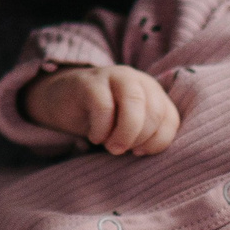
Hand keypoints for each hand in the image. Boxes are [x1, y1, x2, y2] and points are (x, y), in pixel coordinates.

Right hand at [21, 65, 180, 155]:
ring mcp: (114, 76)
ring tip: (111, 147)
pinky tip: (94, 136)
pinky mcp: (90, 82)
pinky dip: (101, 129)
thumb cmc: (99, 119)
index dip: (158, 142)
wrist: (59, 100)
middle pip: (155, 111)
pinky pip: (104, 108)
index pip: (170, 118)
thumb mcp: (126, 127)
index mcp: (152, 91)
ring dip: (125, 134)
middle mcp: (138, 80)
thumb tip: (147, 151)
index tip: (139, 153)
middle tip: (121, 151)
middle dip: (140, 138)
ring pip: (135, 104)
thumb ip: (144, 134)